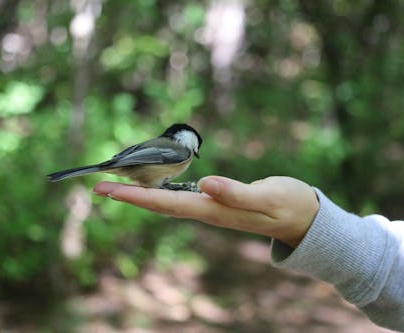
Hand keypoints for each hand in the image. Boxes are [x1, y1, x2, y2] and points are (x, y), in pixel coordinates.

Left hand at [93, 176, 319, 247]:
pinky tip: (156, 186)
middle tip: (100, 188)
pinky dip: (163, 191)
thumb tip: (204, 183)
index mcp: (215, 209)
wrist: (303, 217)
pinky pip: (182, 198)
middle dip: (130, 196)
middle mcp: (208, 211)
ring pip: (169, 202)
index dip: (136, 196)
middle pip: (160, 204)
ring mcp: (212, 209)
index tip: (108, 190)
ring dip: (142, 194)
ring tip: (119, 186)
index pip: (167, 202)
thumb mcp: (267, 196)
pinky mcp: (218, 203)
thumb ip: (236, 192)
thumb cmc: (288, 204)